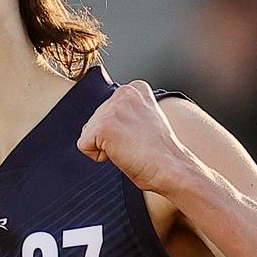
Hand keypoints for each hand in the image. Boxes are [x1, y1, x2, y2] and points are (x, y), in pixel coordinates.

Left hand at [77, 81, 193, 194]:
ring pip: (87, 133)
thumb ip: (125, 113)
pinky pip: (84, 146)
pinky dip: (99, 157)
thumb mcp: (144, 120)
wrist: (173, 168)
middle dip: (109, 138)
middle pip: (93, 121)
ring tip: (131, 148)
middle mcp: (123, 92)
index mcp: (135, 88)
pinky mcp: (104, 126)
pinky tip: (122, 154)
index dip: (119, 131)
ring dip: (105, 147)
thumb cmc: (161, 153)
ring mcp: (113, 108)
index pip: (105, 111)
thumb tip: (102, 120)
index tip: (140, 136)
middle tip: (136, 145)